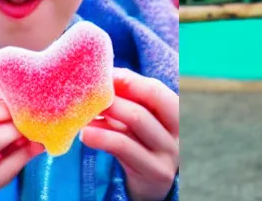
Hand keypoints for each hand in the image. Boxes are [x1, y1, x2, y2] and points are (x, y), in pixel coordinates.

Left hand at [80, 69, 178, 200]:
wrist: (149, 188)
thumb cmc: (140, 145)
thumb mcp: (137, 122)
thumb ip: (126, 101)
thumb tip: (98, 77)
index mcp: (175, 114)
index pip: (155, 89)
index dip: (129, 79)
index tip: (104, 75)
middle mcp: (177, 132)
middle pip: (151, 99)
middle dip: (120, 90)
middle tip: (92, 91)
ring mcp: (168, 153)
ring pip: (137, 119)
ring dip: (108, 109)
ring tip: (84, 110)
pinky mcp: (154, 172)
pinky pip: (124, 146)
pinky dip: (102, 136)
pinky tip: (85, 134)